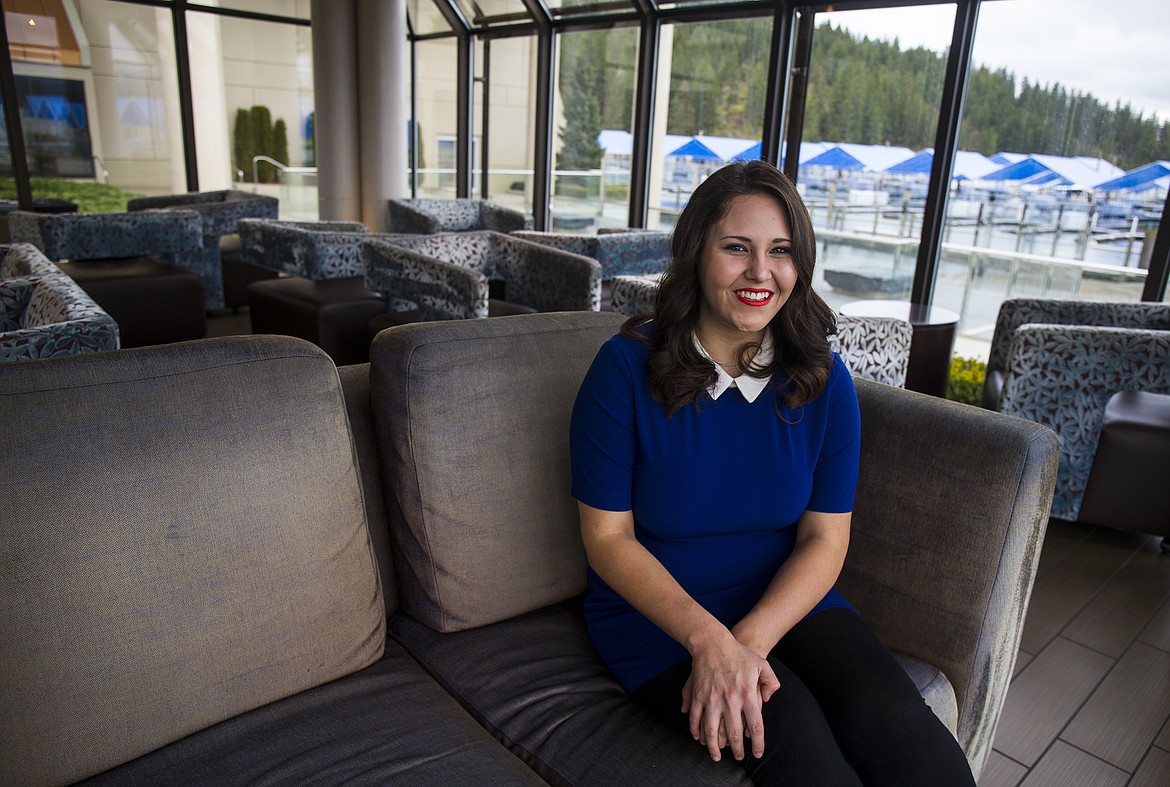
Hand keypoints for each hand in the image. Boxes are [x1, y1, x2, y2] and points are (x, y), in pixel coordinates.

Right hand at [680, 631, 780, 761]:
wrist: (713, 643)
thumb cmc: (739, 653)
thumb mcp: (762, 664)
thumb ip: (771, 682)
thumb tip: (769, 698)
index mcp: (748, 694)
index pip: (755, 726)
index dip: (758, 743)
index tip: (757, 753)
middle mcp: (730, 700)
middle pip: (734, 733)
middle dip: (737, 750)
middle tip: (738, 757)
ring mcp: (712, 698)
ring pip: (712, 731)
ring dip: (714, 747)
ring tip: (716, 756)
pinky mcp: (698, 695)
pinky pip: (696, 718)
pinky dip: (696, 730)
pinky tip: (699, 738)